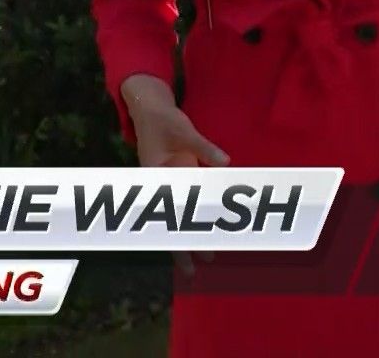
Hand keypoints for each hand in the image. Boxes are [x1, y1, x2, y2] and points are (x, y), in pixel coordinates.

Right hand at [120, 74, 224, 275]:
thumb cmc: (164, 120)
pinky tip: (210, 224)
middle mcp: (162, 186)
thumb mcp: (184, 130)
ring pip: (182, 213)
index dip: (177, 233)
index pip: (167, 212)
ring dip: (192, 233)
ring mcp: (172, 182)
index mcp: (156, 178)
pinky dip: (199, 212)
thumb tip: (226, 163)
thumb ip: (204, 147)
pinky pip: (191, 198)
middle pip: (172, 220)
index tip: (188, 251)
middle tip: (197, 270)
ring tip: (206, 256)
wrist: (153, 109)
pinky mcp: (182, 175)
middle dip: (184, 244)